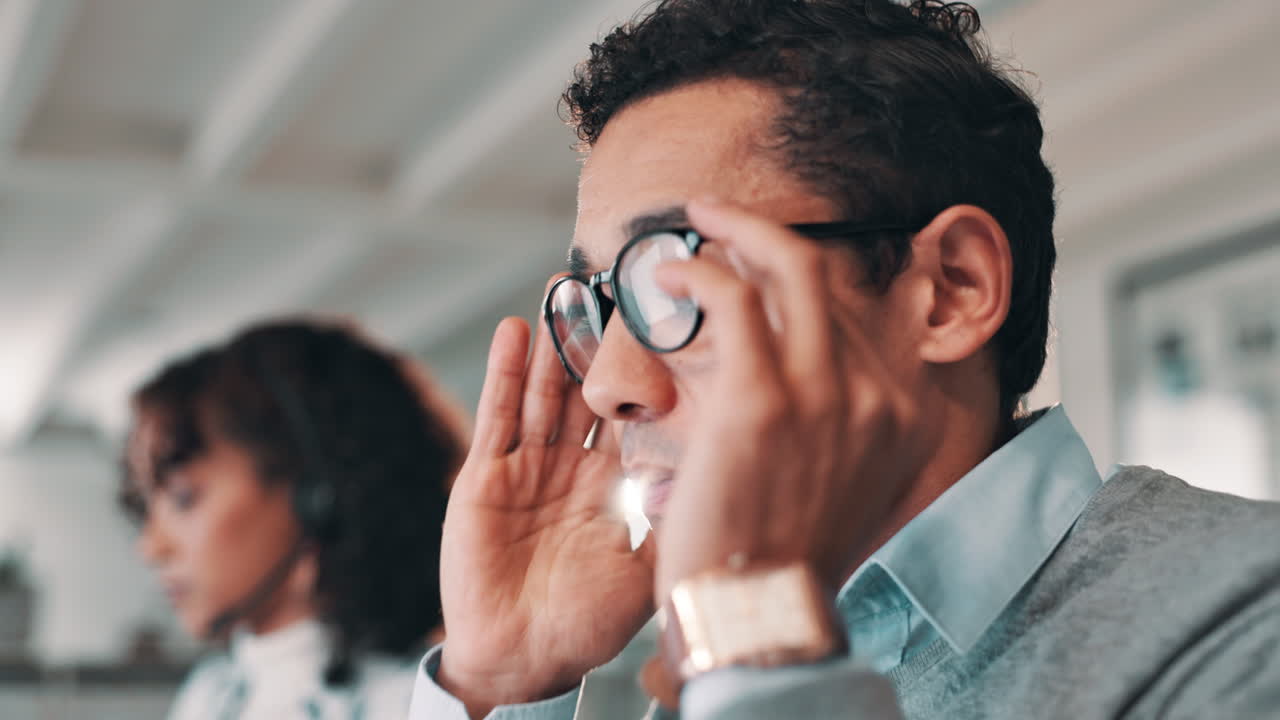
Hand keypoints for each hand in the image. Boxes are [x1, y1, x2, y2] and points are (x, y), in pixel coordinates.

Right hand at [437, 300, 655, 716]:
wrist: (524, 658)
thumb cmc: (589, 622)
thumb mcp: (649, 564)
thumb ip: (674, 511)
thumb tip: (723, 459)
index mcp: (616, 483)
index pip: (636, 413)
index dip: (650, 369)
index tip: (671, 321)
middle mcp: (573, 467)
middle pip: (588, 388)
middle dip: (599, 339)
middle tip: (615, 281)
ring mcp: (528, 468)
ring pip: (545, 391)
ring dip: (553, 341)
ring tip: (565, 284)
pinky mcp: (486, 477)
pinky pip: (498, 418)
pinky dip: (506, 375)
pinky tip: (515, 331)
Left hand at [652, 198, 933, 605]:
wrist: (761, 619)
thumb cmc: (783, 561)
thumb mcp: (847, 488)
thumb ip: (848, 429)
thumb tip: (821, 389)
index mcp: (906, 416)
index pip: (865, 312)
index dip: (810, 276)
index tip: (769, 260)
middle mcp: (881, 394)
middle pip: (830, 278)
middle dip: (771, 236)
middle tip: (725, 221)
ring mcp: (829, 390)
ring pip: (791, 265)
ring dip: (738, 232)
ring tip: (696, 226)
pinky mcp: (765, 395)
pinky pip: (735, 296)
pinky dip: (701, 270)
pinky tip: (671, 274)